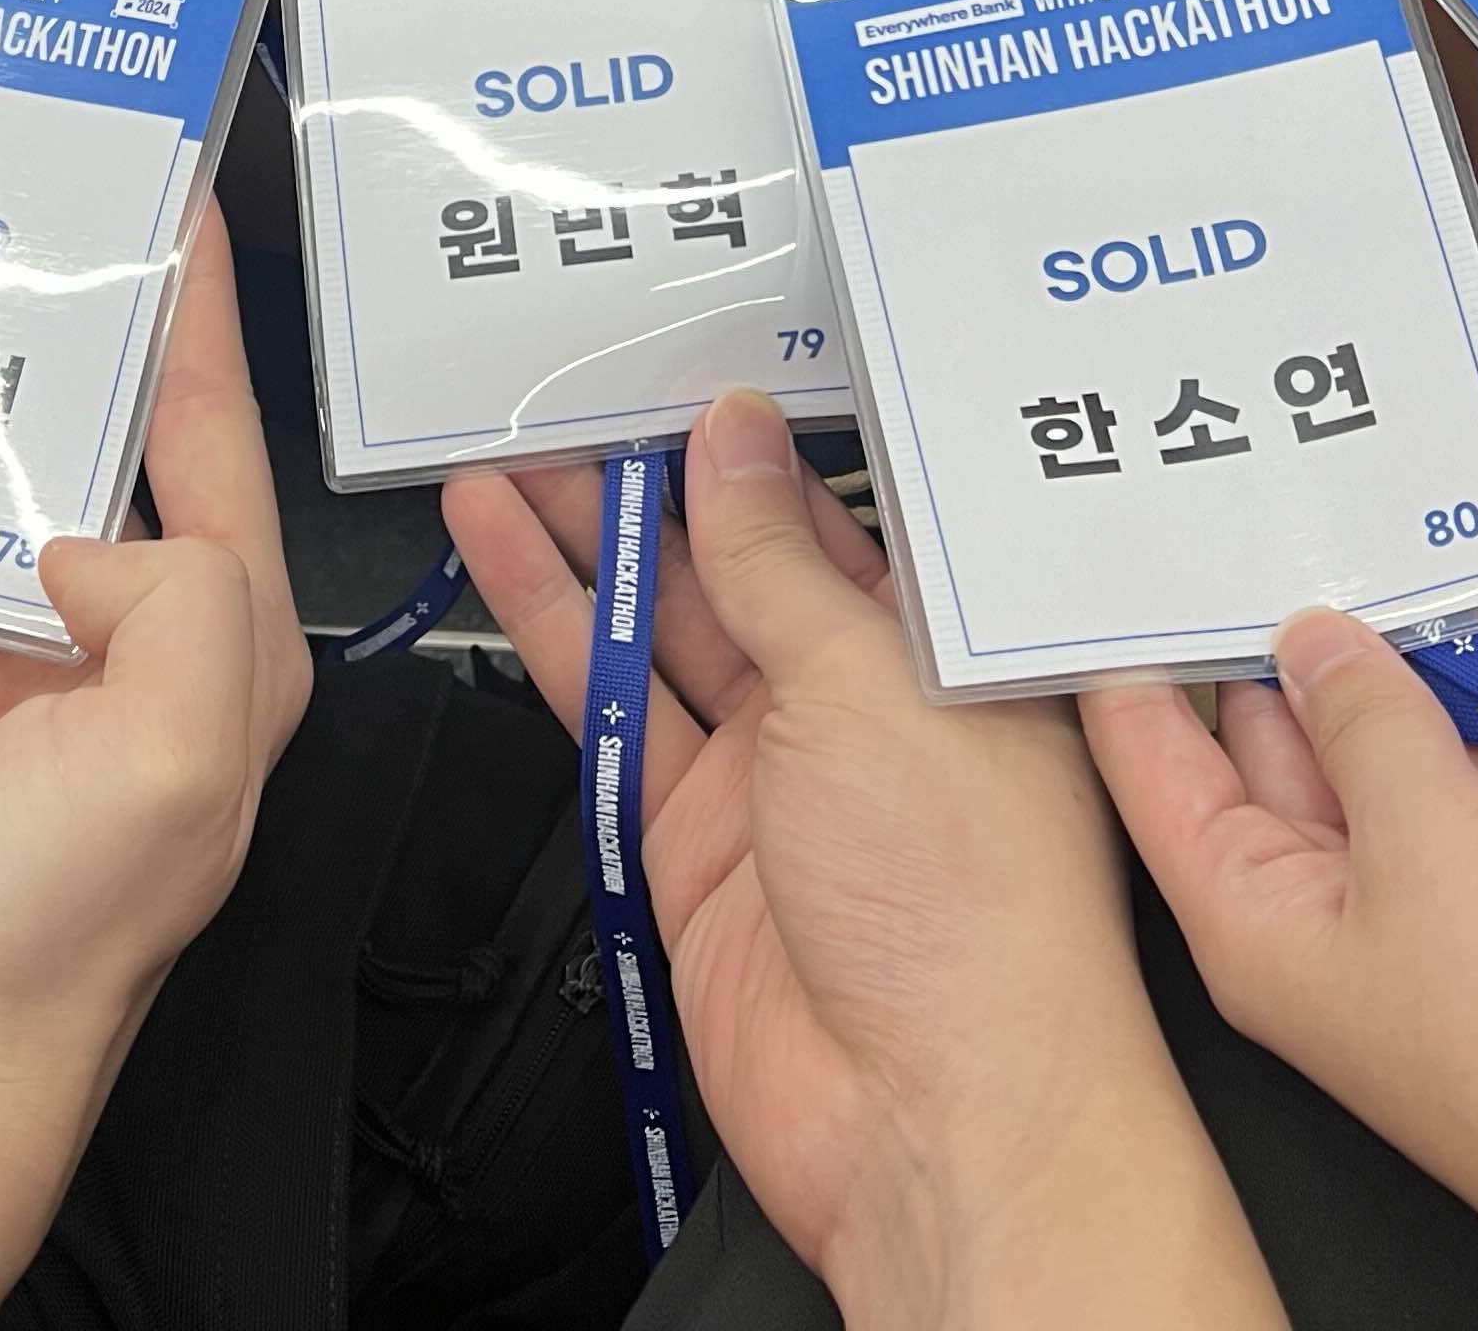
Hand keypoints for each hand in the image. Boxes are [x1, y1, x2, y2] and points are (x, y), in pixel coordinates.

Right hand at [0, 205, 310, 1121]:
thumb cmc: (62, 931)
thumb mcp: (170, 749)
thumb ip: (172, 599)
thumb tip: (84, 534)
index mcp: (218, 652)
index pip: (213, 453)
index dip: (194, 329)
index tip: (168, 217)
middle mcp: (125, 665)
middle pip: (62, 482)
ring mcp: (16, 704)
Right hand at [447, 393, 1281, 1330]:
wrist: (929, 1120)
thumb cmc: (975, 915)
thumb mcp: (872, 686)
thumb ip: (777, 562)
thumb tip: (732, 442)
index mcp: (948, 652)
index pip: (846, 510)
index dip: (762, 437)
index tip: (685, 358)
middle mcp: (864, 705)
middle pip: (741, 562)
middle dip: (655, 478)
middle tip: (567, 390)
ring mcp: (774, 775)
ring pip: (662, 626)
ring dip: (584, 538)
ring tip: (503, 446)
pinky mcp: (691, 839)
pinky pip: (611, 710)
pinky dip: (555, 628)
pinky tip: (505, 551)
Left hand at [1083, 465, 1477, 1330]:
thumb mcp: (1422, 847)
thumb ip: (1370, 721)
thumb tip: (1317, 639)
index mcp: (1266, 921)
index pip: (1163, 771)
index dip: (1136, 662)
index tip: (1125, 552)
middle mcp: (1368, 897)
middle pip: (1307, 719)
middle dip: (1301, 602)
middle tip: (1281, 475)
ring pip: (1446, 703)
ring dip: (1445, 598)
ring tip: (1414, 466)